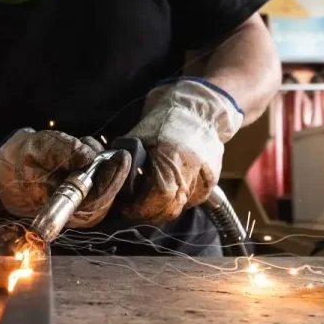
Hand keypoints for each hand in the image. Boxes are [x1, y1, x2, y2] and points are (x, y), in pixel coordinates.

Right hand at [0, 129, 130, 227]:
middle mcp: (74, 212)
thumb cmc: (21, 161)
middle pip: (106, 197)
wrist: (9, 169)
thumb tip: (89, 156)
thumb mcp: (37, 148)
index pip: (95, 202)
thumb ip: (63, 151)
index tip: (121, 158)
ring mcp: (80, 207)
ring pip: (106, 188)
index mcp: (59, 207)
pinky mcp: (85, 198)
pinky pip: (102, 183)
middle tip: (106, 149)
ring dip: (102, 164)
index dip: (111, 181)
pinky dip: (98, 164)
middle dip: (110, 170)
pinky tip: (84, 152)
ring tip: (84, 146)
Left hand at [120, 79, 243, 224]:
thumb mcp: (139, 137)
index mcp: (172, 157)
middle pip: (169, 209)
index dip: (139, 207)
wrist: (199, 111)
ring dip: (161, 207)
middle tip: (133, 207)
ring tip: (148, 197)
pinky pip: (189, 201)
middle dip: (147, 213)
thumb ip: (127, 163)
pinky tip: (167, 188)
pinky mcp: (210, 184)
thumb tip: (114, 183)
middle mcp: (192, 172)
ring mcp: (204, 179)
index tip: (126, 206)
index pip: (158, 196)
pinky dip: (175, 200)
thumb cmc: (164, 120)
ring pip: (179, 208)